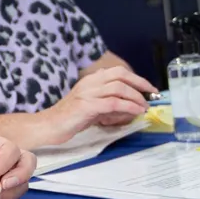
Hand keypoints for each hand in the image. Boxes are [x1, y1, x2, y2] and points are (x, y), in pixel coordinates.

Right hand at [39, 66, 156, 143]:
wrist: (48, 126)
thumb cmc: (69, 119)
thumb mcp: (91, 106)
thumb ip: (107, 102)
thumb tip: (129, 104)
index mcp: (90, 80)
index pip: (117, 72)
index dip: (136, 78)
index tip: (148, 88)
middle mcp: (89, 83)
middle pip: (120, 75)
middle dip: (140, 83)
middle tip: (152, 95)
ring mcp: (87, 93)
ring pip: (119, 88)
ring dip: (136, 97)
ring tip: (144, 106)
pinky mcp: (87, 106)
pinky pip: (113, 103)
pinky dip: (128, 106)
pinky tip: (136, 111)